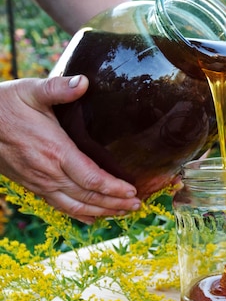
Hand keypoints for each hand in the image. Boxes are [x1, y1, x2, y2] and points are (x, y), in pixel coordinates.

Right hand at [0, 75, 140, 223]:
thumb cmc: (5, 104)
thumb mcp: (31, 91)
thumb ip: (58, 89)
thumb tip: (83, 82)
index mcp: (54, 151)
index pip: (91, 178)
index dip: (114, 188)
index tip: (133, 190)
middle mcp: (48, 172)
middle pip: (88, 196)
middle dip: (115, 204)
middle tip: (137, 205)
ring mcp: (39, 182)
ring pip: (75, 206)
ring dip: (101, 212)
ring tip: (123, 213)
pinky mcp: (32, 185)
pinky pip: (59, 206)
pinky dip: (79, 214)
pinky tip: (93, 218)